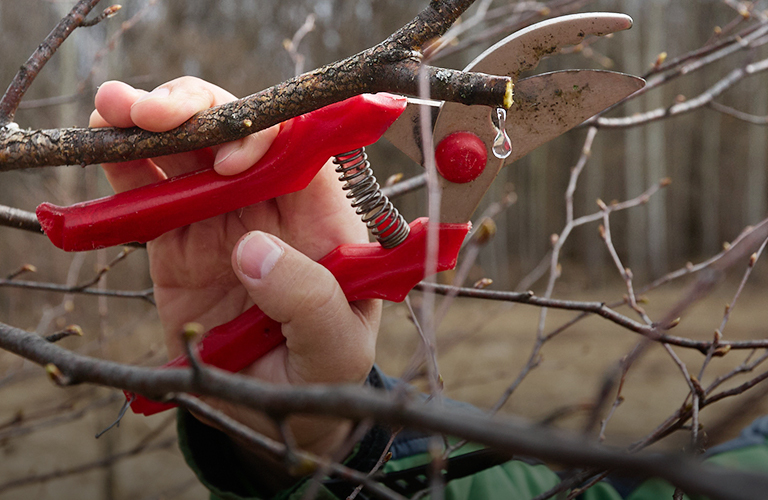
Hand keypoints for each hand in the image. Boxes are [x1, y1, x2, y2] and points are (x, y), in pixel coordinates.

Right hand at [90, 77, 380, 454]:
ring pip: (186, 151)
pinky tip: (103, 143)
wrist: (274, 407)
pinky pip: (148, 195)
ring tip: (113, 107)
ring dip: (151, 122)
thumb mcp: (335, 345)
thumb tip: (251, 250)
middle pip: (234, 133)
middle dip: (194, 110)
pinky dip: (124, 166)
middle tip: (150, 113)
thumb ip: (308, 300)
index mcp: (319, 216)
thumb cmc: (322, 370)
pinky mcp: (177, 243)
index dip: (261, 136)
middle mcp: (269, 204)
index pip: (297, 147)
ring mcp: (220, 218)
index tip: (230, 165)